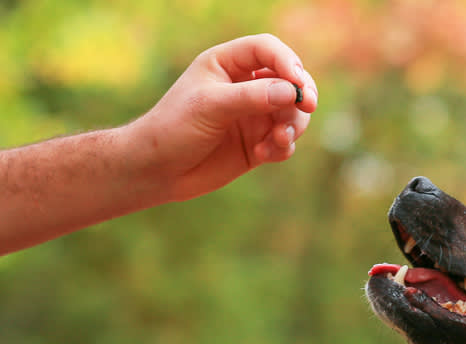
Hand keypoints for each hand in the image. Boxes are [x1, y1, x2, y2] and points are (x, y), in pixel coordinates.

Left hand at [128, 33, 317, 201]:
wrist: (159, 170)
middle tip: (307, 107)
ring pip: (293, 113)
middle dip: (301, 94)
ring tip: (277, 140)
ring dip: (292, 125)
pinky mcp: (258, 144)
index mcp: (227, 64)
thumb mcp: (211, 106)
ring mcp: (253, 116)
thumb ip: (252, 97)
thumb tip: (293, 92)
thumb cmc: (175, 128)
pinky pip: (285, 141)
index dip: (288, 63)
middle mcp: (245, 87)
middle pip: (290, 80)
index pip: (267, 50)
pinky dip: (281, 147)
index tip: (298, 84)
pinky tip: (261, 154)